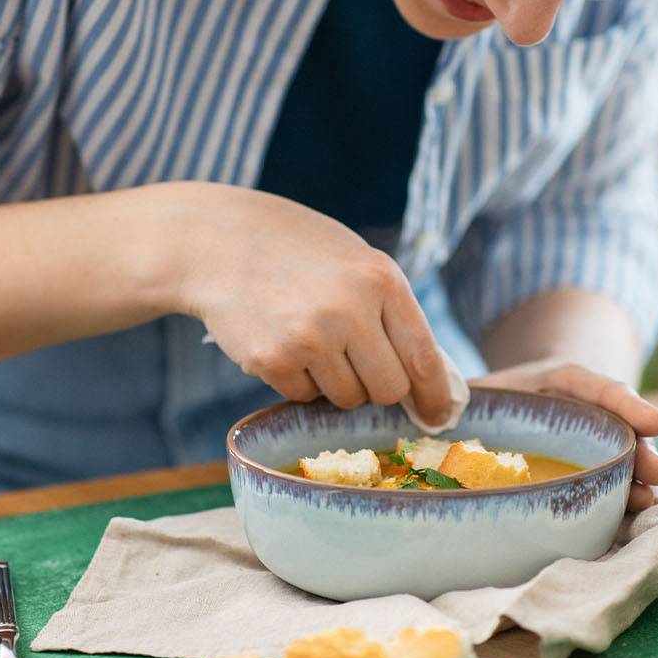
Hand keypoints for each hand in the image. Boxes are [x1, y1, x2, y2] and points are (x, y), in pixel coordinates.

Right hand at [174, 184, 454, 427]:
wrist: (218, 241)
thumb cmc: (297, 249)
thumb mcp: (356, 262)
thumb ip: (391, 311)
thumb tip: (430, 379)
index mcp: (381, 279)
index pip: (424, 358)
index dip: (435, 395)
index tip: (438, 415)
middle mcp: (350, 309)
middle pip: (388, 389)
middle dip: (376, 384)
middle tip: (355, 361)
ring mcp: (310, 338)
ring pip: (346, 398)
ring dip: (335, 382)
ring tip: (311, 337)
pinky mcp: (273, 360)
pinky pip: (304, 397)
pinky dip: (298, 379)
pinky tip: (281, 339)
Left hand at [475, 357, 657, 512]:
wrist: (508, 414)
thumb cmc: (494, 400)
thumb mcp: (480, 387)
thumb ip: (458, 395)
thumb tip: (425, 411)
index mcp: (558, 384)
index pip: (593, 386)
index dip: (624, 403)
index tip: (655, 422)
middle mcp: (583, 417)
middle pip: (618, 432)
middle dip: (639, 452)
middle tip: (656, 469)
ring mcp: (591, 450)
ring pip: (621, 465)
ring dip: (637, 483)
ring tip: (650, 500)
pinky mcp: (586, 483)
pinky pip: (609, 491)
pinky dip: (623, 505)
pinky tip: (634, 520)